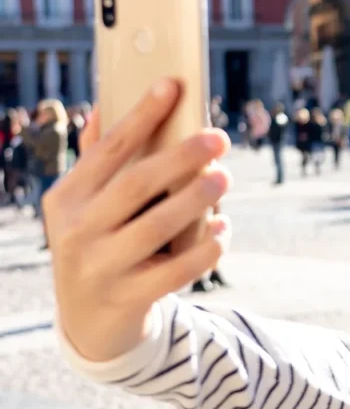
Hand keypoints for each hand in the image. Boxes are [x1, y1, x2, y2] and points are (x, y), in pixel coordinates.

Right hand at [45, 78, 232, 362]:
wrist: (87, 323)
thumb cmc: (97, 245)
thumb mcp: (83, 207)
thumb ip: (96, 164)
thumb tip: (102, 110)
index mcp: (65, 198)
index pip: (108, 149)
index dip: (141, 115)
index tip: (173, 85)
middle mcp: (75, 231)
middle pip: (135, 185)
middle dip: (180, 157)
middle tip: (219, 138)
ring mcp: (100, 267)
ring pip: (156, 227)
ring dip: (196, 199)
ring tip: (225, 177)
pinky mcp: (127, 298)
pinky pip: (175, 270)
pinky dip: (205, 248)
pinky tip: (224, 228)